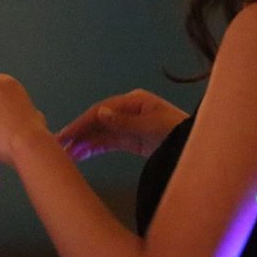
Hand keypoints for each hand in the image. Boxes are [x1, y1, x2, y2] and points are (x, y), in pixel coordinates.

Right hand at [55, 89, 186, 160]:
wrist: (197, 153)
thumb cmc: (178, 134)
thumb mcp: (153, 126)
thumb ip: (125, 122)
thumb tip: (100, 113)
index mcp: (134, 101)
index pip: (101, 110)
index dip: (82, 122)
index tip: (66, 135)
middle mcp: (128, 111)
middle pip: (98, 120)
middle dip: (79, 133)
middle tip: (59, 145)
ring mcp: (129, 125)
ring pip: (100, 133)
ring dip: (83, 142)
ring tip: (67, 154)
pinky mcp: (131, 140)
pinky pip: (108, 142)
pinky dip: (94, 148)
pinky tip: (81, 155)